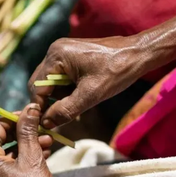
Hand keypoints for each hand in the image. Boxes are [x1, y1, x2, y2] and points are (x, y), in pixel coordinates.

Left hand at [0, 103, 67, 176]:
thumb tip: (29, 109)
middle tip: (41, 129)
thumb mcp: (33, 157)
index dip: (13, 119)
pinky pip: (6, 169)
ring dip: (25, 147)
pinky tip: (42, 155)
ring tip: (48, 142)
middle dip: (22, 134)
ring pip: (5, 156)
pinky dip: (21, 161)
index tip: (31, 115)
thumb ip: (27, 130)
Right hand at [28, 35, 155, 128]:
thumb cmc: (117, 71)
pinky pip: (60, 76)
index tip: (45, 125)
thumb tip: (46, 124)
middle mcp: (54, 50)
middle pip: (40, 83)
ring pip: (50, 82)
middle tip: (62, 117)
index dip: (40, 108)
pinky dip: (66, 89)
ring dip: (59, 97)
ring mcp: (62, 51)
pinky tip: (80, 95)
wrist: (138, 54)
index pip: (37, 87)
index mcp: (56, 56)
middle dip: (49, 102)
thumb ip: (66, 110)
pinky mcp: (70, 55)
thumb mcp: (91, 95)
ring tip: (78, 104)